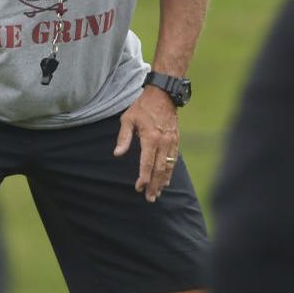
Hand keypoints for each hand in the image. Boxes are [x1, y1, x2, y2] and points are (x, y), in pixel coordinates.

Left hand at [114, 86, 178, 202]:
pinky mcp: (176, 140)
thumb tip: (117, 154)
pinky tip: (167, 179)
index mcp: (150, 138)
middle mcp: (163, 142)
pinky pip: (174, 160)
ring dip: (163, 181)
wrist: (163, 95)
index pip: (147, 163)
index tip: (139, 188)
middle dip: (154, 185)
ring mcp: (171, 142)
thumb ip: (123, 138)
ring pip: (168, 167)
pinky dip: (170, 171)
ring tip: (158, 193)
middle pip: (159, 169)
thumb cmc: (142, 107)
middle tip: (150, 198)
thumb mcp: (128, 119)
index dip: (143, 177)